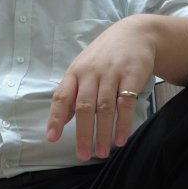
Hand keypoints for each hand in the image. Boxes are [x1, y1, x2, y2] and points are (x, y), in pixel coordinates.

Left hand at [46, 16, 155, 160]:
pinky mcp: (132, 75)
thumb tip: (59, 122)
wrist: (136, 33)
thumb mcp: (83, 70)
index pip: (62, 97)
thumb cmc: (104, 56)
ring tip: (102, 153)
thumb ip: (71, 95)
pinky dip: (123, 123)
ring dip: (103, 132)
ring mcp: (112, 73)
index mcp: (75, 72)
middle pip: (84, 107)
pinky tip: (121, 138)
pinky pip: (126, 103)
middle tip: (83, 155)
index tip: (52, 138)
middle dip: (83, 134)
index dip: (55, 118)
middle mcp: (91, 72)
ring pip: (105, 107)